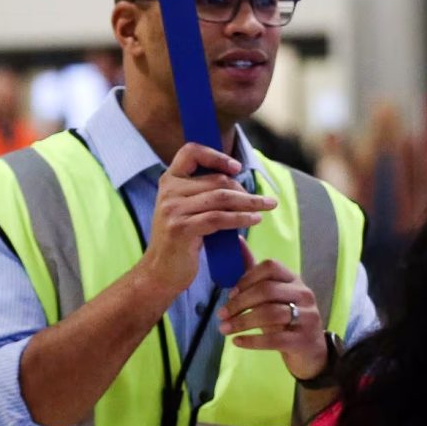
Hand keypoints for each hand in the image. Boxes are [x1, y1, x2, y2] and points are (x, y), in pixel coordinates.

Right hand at [136, 143, 274, 301]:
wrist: (159, 272)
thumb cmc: (180, 241)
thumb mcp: (185, 210)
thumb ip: (202, 193)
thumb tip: (236, 181)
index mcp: (169, 181)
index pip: (191, 152)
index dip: (216, 155)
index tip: (236, 167)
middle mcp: (169, 191)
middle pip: (216, 180)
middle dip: (244, 189)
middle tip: (263, 200)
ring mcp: (173, 210)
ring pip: (221, 197)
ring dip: (249, 202)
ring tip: (267, 206)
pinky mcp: (181, 229)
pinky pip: (219, 218)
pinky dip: (241, 218)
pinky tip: (254, 220)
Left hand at [221, 259, 327, 382]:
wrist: (311, 351)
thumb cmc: (286, 319)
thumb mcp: (273, 295)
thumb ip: (254, 272)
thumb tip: (237, 240)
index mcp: (294, 280)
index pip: (270, 267)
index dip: (247, 278)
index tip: (230, 293)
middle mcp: (303, 294)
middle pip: (267, 290)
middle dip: (239, 302)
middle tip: (221, 314)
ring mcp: (307, 317)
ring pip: (270, 314)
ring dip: (242, 322)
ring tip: (224, 329)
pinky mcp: (303, 340)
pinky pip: (274, 339)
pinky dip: (252, 341)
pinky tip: (237, 342)